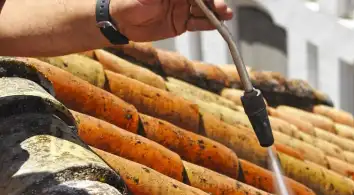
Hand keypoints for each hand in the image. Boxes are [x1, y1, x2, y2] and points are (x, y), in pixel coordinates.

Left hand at [111, 0, 233, 41]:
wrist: (119, 22)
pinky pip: (197, 24)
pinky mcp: (180, 24)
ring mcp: (182, 9)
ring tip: (225, 14)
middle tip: (221, 7)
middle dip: (213, 2)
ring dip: (215, 13)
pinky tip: (217, 25)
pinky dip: (207, 24)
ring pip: (203, 10)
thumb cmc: (129, 0)